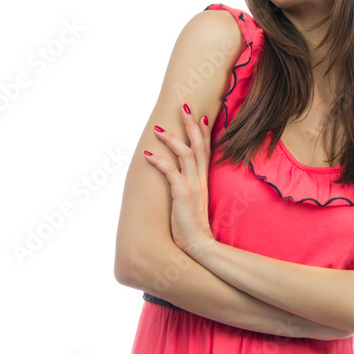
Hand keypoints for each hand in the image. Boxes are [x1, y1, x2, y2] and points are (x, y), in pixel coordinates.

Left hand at [143, 106, 214, 255]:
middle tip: (184, 106)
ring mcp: (193, 187)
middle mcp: (200, 181)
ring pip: (185, 154)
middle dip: (191, 125)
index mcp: (203, 182)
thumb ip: (189, 191)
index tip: (201, 117)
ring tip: (158, 128)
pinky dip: (159, 161)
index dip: (204, 133)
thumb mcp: (193, 205)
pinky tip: (147, 155)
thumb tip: (180, 184)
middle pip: (198, 146)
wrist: (199, 246)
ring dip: (172, 138)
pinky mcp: (183, 196)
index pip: (206, 151)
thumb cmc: (192, 228)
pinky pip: (171, 173)